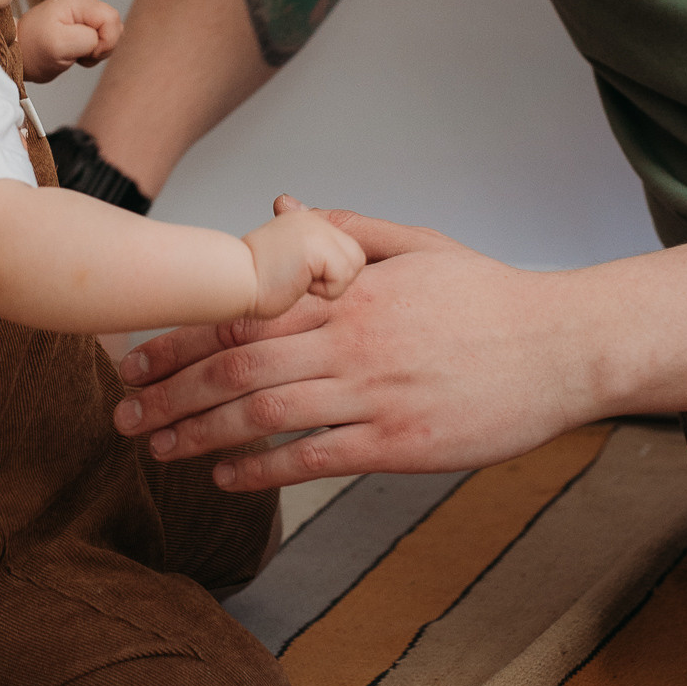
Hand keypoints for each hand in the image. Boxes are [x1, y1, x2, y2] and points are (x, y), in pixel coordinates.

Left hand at [18, 0, 124, 83]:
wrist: (17, 54)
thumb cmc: (32, 49)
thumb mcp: (58, 45)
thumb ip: (87, 38)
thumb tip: (100, 39)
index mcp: (78, 2)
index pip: (112, 18)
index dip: (106, 40)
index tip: (86, 51)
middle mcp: (84, 5)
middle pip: (115, 25)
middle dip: (103, 46)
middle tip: (80, 54)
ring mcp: (84, 16)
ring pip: (111, 35)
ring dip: (98, 51)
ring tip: (76, 54)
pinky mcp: (83, 29)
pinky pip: (103, 42)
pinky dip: (93, 53)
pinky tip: (76, 54)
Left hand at [111, 207, 609, 488]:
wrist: (562, 347)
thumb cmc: (489, 297)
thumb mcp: (418, 245)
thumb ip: (344, 230)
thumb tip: (283, 207)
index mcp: (350, 292)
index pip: (244, 310)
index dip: (181, 335)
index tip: (136, 353)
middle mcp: (351, 342)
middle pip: (237, 366)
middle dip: (171, 390)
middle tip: (123, 411)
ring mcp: (374, 394)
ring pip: (265, 414)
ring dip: (200, 433)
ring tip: (157, 448)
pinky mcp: (399, 443)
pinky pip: (315, 459)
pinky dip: (263, 469)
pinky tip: (226, 477)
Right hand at [242, 202, 365, 314]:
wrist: (231, 280)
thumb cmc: (250, 281)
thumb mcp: (285, 258)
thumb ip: (307, 252)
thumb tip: (318, 256)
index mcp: (306, 220)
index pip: (346, 246)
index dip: (335, 268)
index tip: (304, 275)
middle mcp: (314, 219)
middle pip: (355, 257)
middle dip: (334, 276)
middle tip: (298, 279)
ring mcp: (317, 229)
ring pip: (352, 267)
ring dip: (328, 284)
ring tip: (297, 281)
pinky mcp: (319, 246)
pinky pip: (341, 279)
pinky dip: (323, 291)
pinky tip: (297, 284)